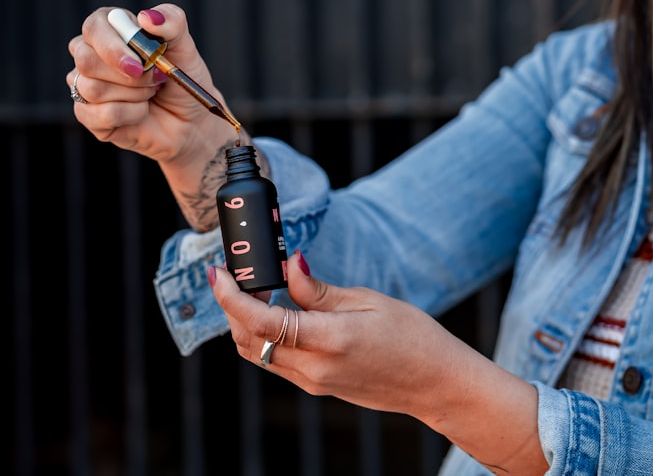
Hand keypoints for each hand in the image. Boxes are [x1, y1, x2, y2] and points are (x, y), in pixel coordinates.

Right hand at [67, 5, 235, 165]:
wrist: (189, 119)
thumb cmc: (181, 79)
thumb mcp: (185, 47)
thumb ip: (173, 22)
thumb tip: (147, 17)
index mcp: (109, 30)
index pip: (93, 27)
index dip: (112, 46)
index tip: (138, 64)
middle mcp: (90, 56)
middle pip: (86, 60)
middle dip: (128, 76)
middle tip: (156, 78)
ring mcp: (85, 87)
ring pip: (92, 89)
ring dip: (133, 94)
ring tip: (150, 92)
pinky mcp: (89, 116)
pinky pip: (100, 115)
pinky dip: (131, 114)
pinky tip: (141, 111)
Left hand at [209, 252, 546, 473]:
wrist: (435, 383)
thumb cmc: (412, 337)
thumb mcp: (365, 301)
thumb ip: (317, 289)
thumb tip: (288, 265)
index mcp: (328, 340)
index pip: (260, 320)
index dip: (230, 296)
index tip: (217, 273)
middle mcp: (313, 367)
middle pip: (248, 339)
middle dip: (231, 306)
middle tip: (236, 275)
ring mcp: (313, 382)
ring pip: (256, 353)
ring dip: (244, 323)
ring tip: (255, 290)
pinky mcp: (316, 387)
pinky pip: (274, 362)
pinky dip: (263, 337)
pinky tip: (275, 312)